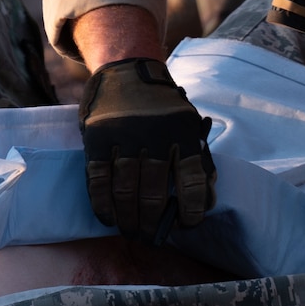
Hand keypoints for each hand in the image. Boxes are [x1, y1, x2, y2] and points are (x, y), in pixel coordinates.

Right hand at [76, 57, 214, 239]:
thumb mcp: (189, 124)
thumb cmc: (164, 107)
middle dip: (152, 222)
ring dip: (127, 219)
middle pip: (154, 192)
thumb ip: (198, 160)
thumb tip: (205, 202)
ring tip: (131, 233)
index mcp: (183, 132)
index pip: (193, 180)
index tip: (187, 225)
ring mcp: (124, 136)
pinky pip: (99, 179)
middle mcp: (155, 135)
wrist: (128, 68)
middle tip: (149, 237)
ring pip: (125, 191)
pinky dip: (102, 204)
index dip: (192, 209)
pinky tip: (108, 218)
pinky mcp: (98, 137)